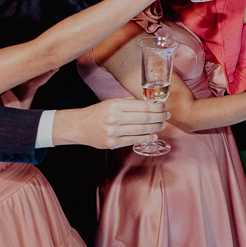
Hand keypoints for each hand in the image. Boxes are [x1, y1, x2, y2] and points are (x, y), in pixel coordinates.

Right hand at [52, 98, 168, 148]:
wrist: (78, 126)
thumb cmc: (97, 113)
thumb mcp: (112, 103)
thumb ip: (129, 103)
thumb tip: (150, 104)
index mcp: (115, 105)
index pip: (142, 106)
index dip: (157, 107)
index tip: (164, 107)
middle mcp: (114, 118)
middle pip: (144, 118)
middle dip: (159, 117)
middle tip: (167, 116)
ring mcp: (113, 132)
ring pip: (141, 130)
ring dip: (155, 128)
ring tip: (162, 125)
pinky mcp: (112, 143)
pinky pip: (133, 140)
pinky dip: (146, 138)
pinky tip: (153, 135)